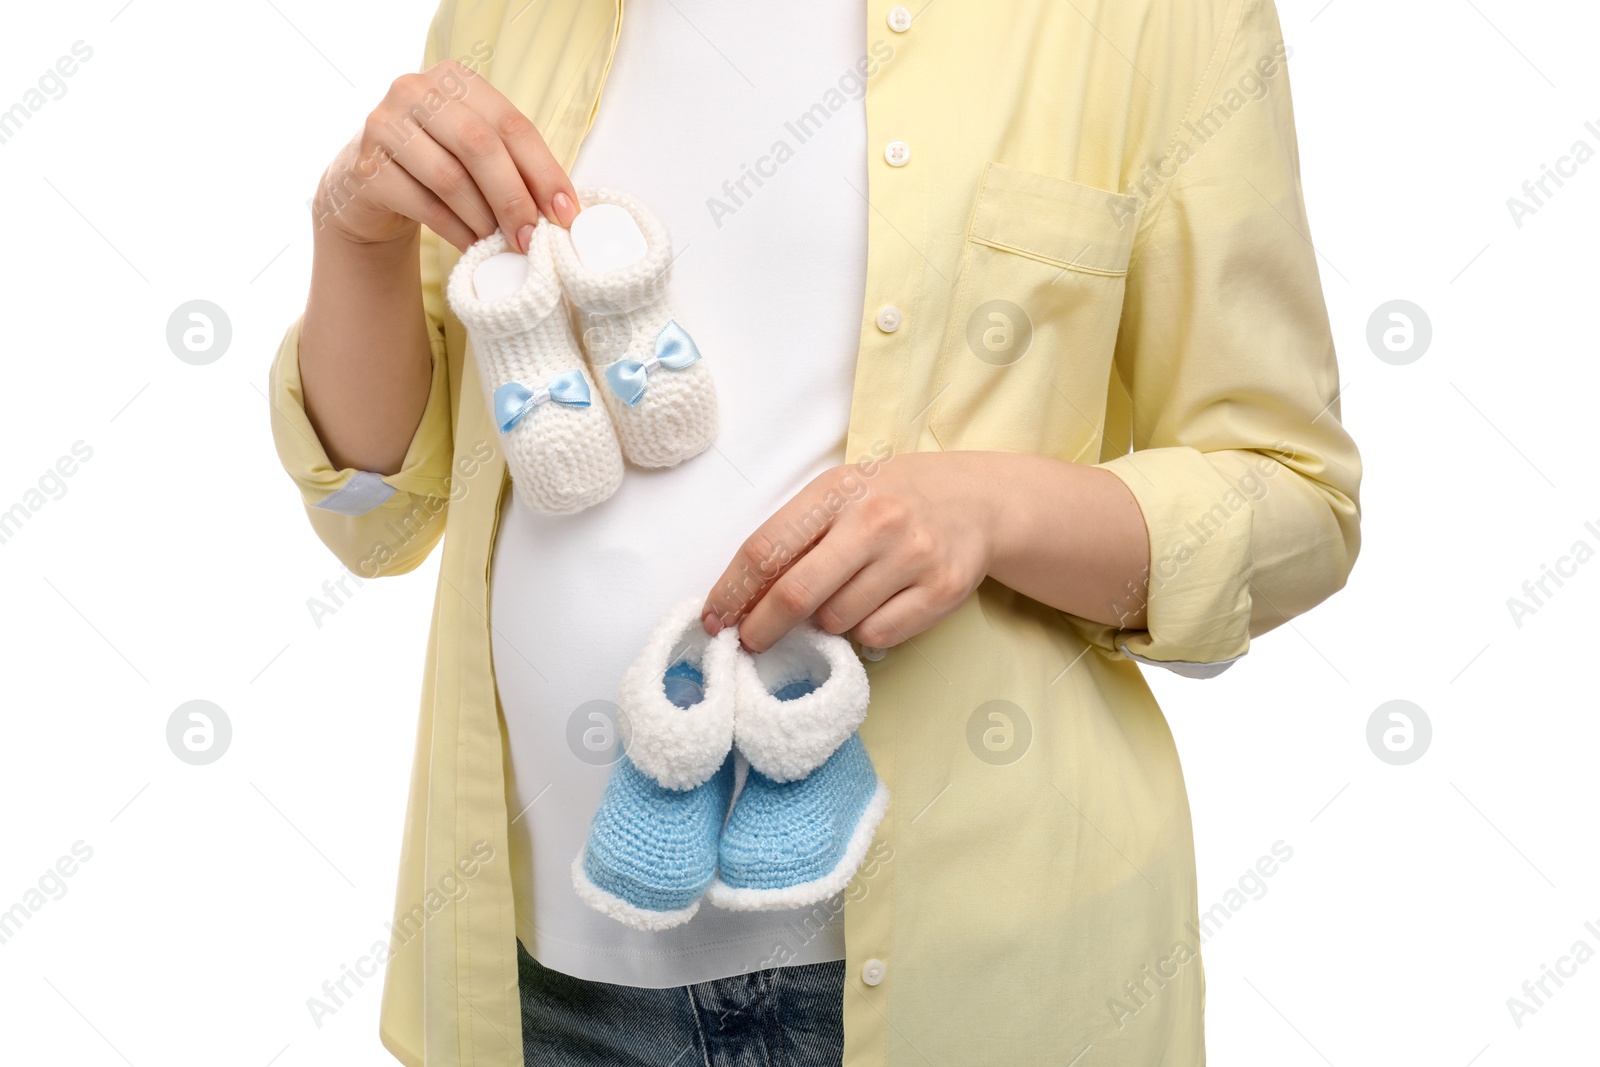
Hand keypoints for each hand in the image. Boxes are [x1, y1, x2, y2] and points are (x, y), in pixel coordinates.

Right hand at [312, 60, 576, 252]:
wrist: (368, 188)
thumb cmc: (436, 167)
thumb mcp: (474, 153)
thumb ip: (513, 164)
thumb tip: (563, 209)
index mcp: (456, 79)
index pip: (511, 124)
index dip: (544, 171)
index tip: (566, 213)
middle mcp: (416, 91)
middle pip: (480, 146)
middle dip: (514, 197)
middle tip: (532, 237)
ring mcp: (385, 125)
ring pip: (451, 178)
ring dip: (484, 219)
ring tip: (502, 244)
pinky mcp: (367, 166)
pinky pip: (423, 205)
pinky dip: (455, 231)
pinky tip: (471, 247)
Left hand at [701, 452, 999, 652]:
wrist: (977, 499)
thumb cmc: (889, 499)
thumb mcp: (839, 496)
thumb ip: (795, 537)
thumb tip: (743, 599)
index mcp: (837, 491)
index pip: (767, 548)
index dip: (732, 591)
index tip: (714, 619)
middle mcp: (876, 521)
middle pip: (797, 593)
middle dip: (763, 627)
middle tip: (750, 642)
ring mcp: (913, 556)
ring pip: (837, 620)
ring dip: (825, 623)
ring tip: (842, 598)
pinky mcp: (942, 590)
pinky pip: (877, 635)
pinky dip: (864, 632)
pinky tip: (876, 606)